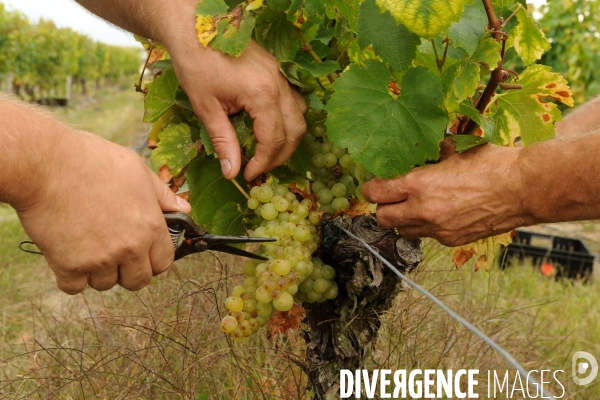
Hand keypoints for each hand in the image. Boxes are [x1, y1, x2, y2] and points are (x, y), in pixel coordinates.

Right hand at [15, 131, 190, 293]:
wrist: (45, 164)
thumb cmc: (92, 160)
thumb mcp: (137, 169)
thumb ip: (162, 194)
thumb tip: (185, 209)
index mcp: (150, 226)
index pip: (164, 262)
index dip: (153, 259)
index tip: (142, 253)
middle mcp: (130, 247)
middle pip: (138, 281)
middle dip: (128, 271)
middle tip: (114, 252)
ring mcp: (100, 259)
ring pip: (105, 284)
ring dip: (98, 271)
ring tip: (87, 244)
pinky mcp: (69, 266)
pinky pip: (75, 287)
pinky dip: (71, 277)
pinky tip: (67, 254)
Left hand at [169, 41, 307, 180]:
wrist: (195, 27)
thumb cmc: (196, 64)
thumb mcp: (206, 108)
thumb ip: (223, 142)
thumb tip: (231, 172)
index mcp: (262, 94)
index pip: (273, 140)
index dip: (263, 163)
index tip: (248, 175)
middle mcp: (278, 84)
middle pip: (295, 130)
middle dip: (281, 155)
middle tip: (260, 168)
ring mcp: (280, 75)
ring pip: (300, 114)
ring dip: (289, 137)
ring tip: (267, 150)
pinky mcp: (277, 70)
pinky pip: (294, 100)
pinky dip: (288, 118)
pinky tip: (269, 126)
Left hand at [363, 144, 528, 245]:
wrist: (523, 189)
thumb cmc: (492, 164)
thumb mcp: (456, 150)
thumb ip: (432, 153)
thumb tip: (422, 150)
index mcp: (419, 184)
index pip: (377, 193)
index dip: (370, 189)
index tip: (372, 186)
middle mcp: (423, 210)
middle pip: (382, 218)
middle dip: (383, 207)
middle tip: (391, 198)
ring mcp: (437, 229)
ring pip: (402, 231)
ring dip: (403, 220)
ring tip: (414, 207)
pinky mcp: (451, 240)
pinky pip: (427, 236)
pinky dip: (426, 226)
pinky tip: (440, 214)